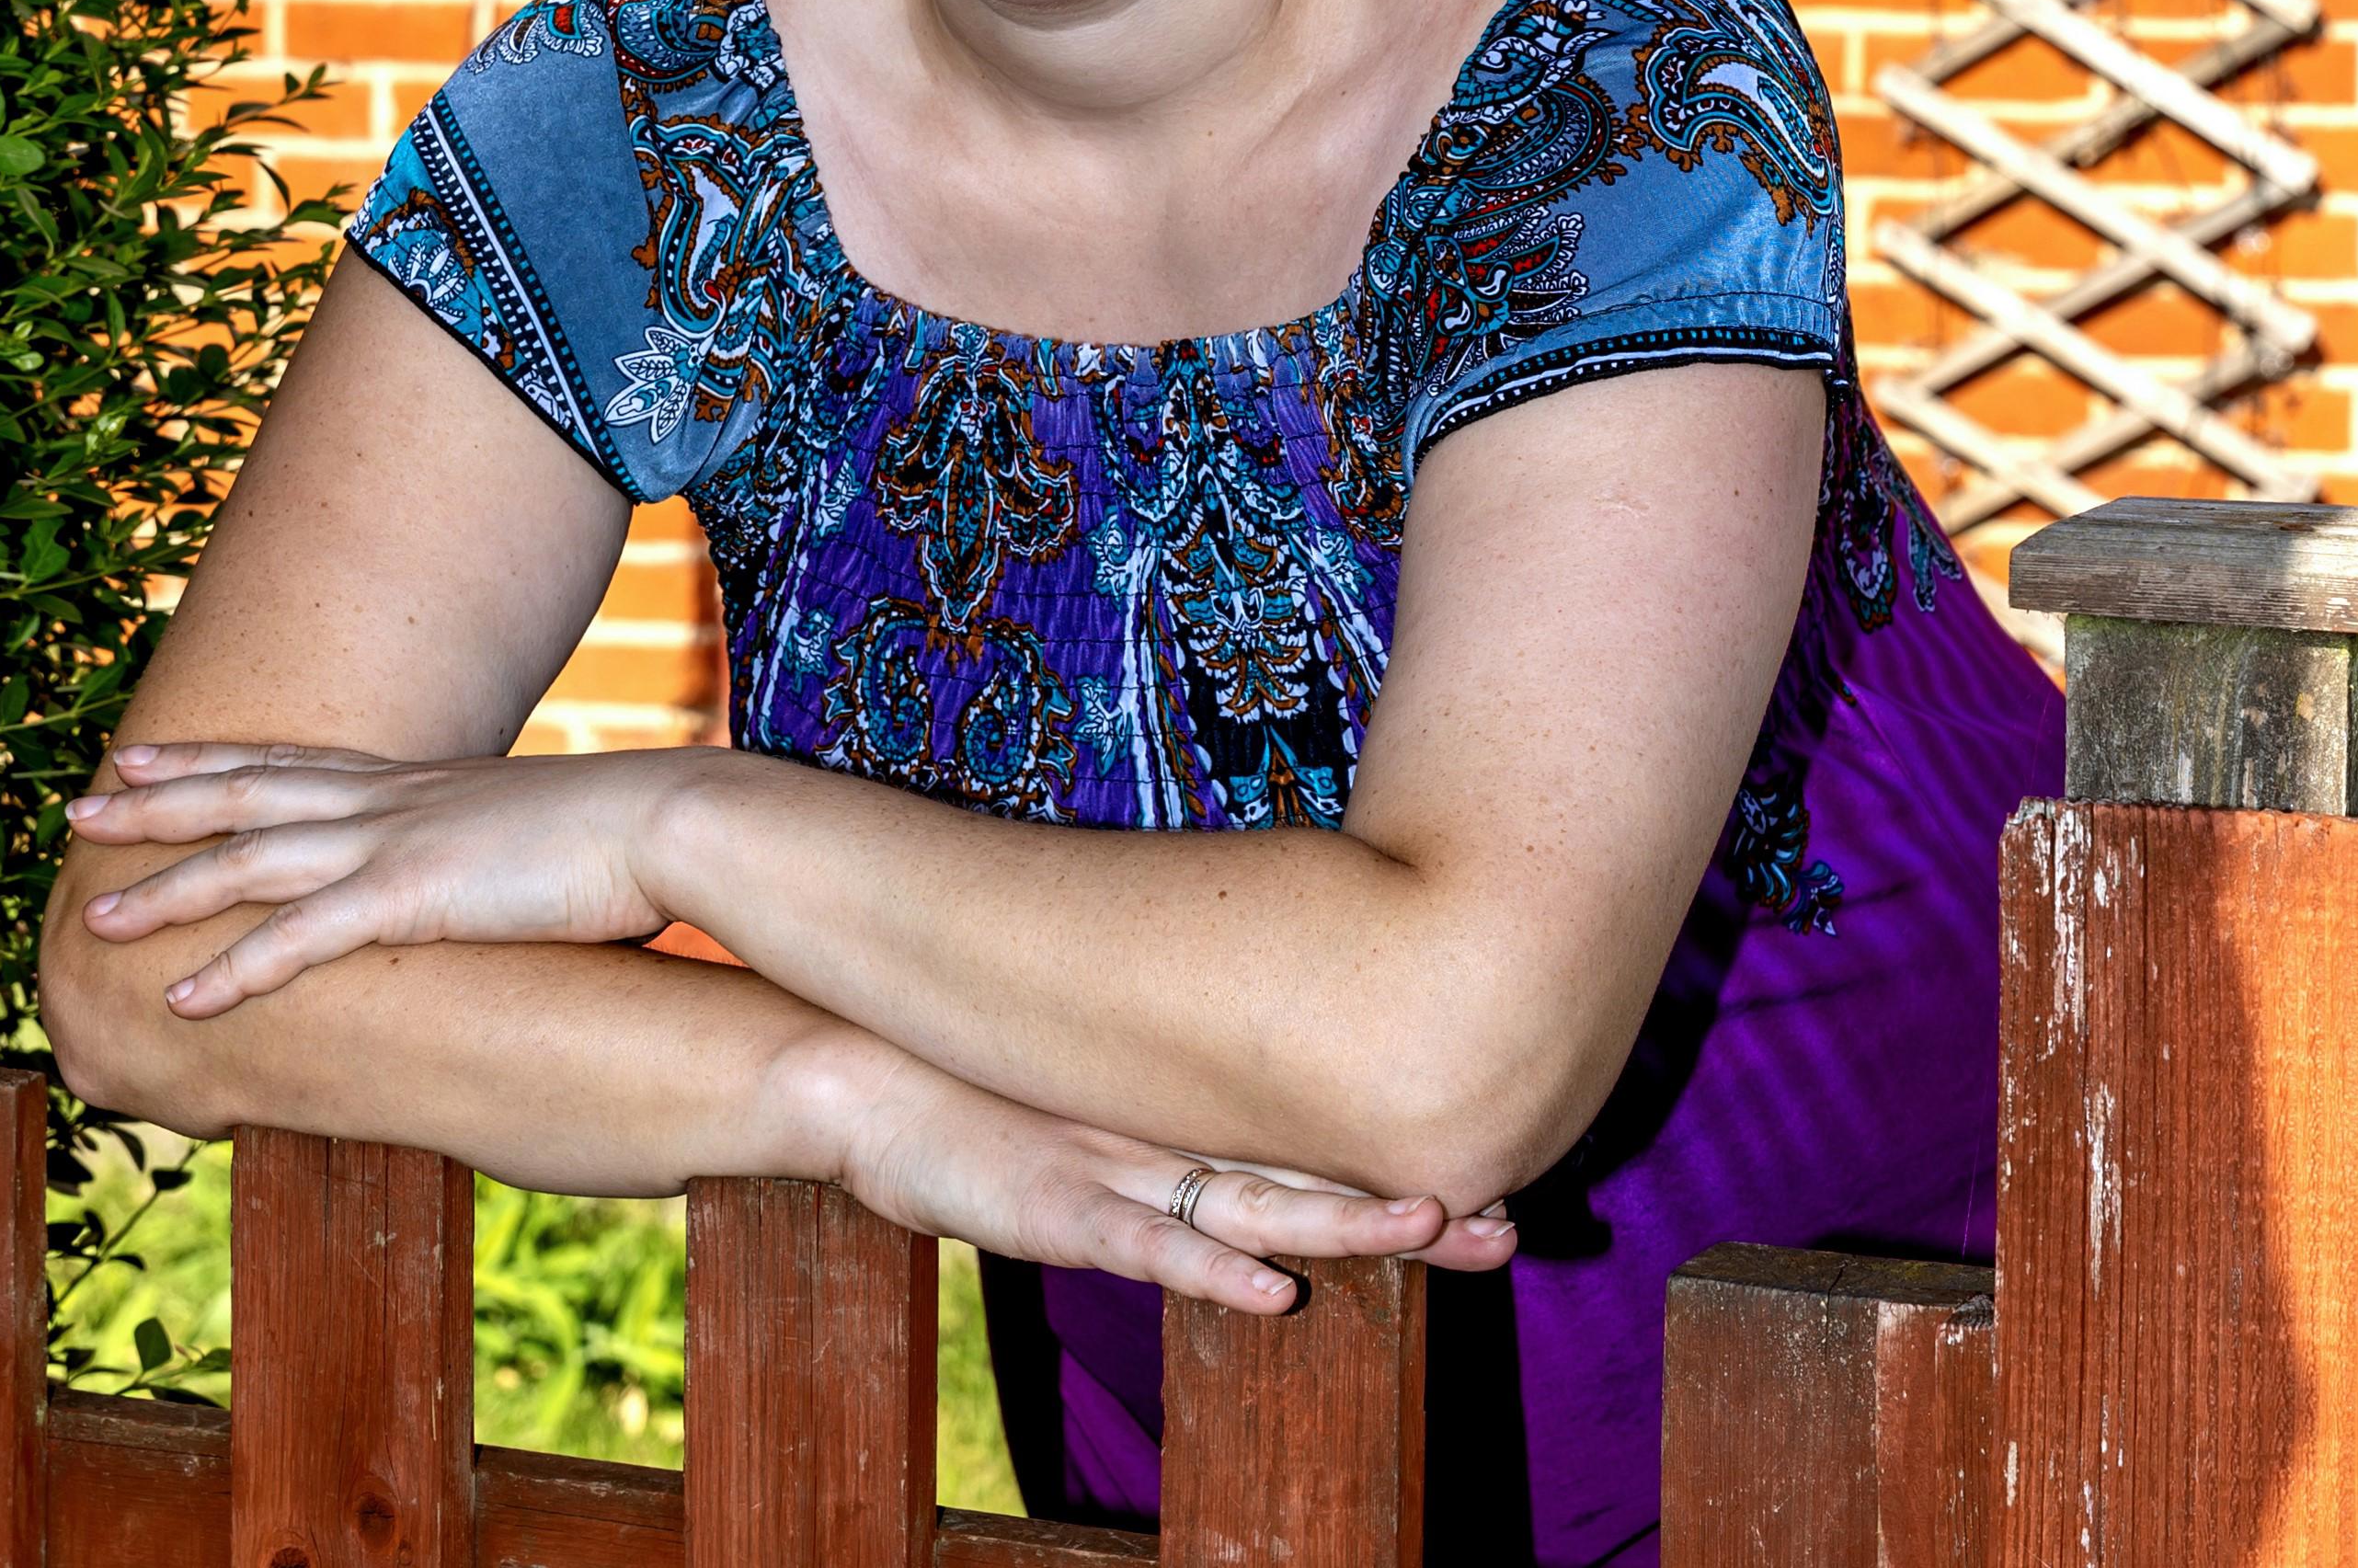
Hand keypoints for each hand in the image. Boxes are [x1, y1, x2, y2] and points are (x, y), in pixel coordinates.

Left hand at [64, 738, 681, 1013]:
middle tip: (80, 803)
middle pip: (247, 791)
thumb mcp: (535, 836)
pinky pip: (301, 938)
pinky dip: (234, 968)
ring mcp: (396, 843)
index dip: (211, 758)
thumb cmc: (626, 834)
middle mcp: (391, 799)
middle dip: (157, 800)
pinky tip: (180, 998)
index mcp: (417, 783)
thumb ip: (492, 853)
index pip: (290, 759)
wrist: (670, 821)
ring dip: (167, 888)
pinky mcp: (413, 895)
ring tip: (94, 919)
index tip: (144, 754)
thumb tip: (490, 873)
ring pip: (250, 859)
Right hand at [803, 1032, 1516, 1315]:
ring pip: (1251, 1200)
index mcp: (1172, 1120)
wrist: (845, 1070)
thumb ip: (1150, 1133)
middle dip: (1410, 1206)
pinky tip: (1272, 1286)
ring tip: (1432, 1227)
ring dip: (1342, 1219)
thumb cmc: (961, 1097)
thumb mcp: (1071, 1119)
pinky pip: (1147, 1241)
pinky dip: (1210, 1265)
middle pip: (1309, 1176)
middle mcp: (1162, 1138)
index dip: (1398, 1169)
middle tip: (1512, 1225)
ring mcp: (1112, 1167)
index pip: (1309, 1149)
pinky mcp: (1053, 1205)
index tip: (1499, 1182)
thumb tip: (1234, 1162)